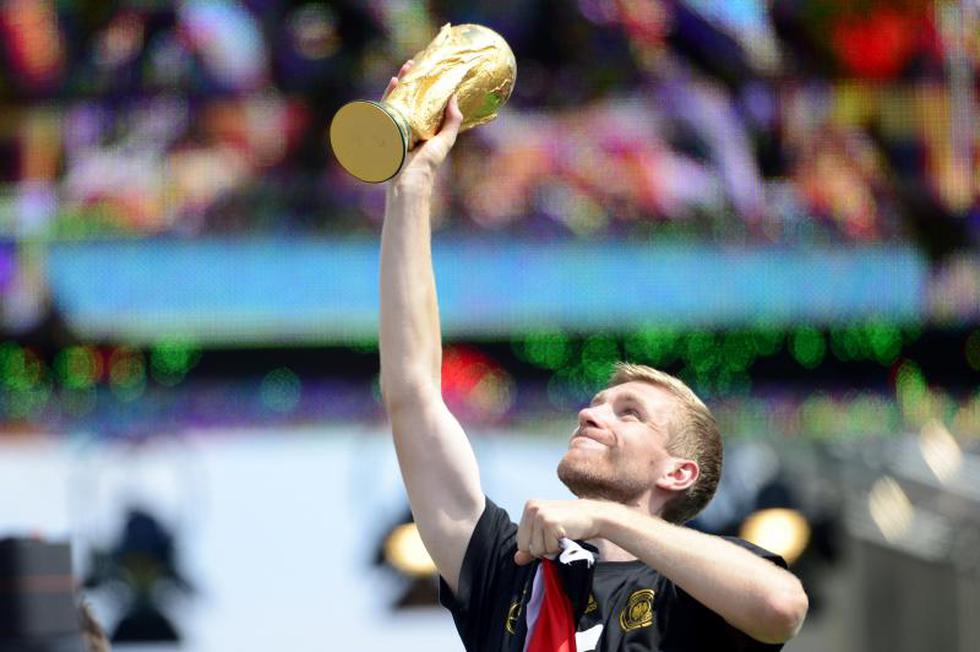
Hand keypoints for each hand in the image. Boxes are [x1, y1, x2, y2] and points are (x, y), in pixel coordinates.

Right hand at [383, 60, 463, 188]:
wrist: (407, 182)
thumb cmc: (427, 165)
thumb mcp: (444, 142)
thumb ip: (452, 122)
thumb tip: (455, 98)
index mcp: (426, 127)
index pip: (427, 102)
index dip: (429, 86)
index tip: (431, 71)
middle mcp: (412, 124)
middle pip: (412, 97)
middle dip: (413, 80)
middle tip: (415, 63)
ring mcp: (399, 126)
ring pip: (399, 99)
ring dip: (402, 83)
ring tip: (405, 69)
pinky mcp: (388, 130)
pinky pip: (387, 108)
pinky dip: (389, 95)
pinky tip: (393, 84)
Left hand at [514, 499, 604, 565]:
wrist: (593, 516)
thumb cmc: (570, 524)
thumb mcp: (547, 532)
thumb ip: (530, 546)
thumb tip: (517, 559)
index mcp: (529, 507)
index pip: (520, 540)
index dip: (535, 545)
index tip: (549, 536)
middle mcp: (531, 508)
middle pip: (524, 546)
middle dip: (541, 548)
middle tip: (556, 537)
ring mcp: (540, 515)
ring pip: (536, 550)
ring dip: (551, 549)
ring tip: (561, 536)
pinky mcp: (550, 523)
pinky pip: (549, 549)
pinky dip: (559, 548)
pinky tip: (566, 536)